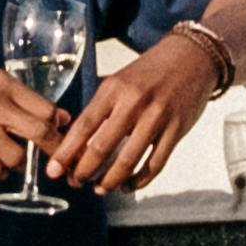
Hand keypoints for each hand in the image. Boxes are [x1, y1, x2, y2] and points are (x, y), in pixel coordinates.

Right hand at [0, 57, 53, 186]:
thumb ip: (18, 95)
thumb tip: (59, 117)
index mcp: (1, 82)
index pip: (45, 108)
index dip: (56, 126)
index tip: (57, 134)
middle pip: (38, 133)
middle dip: (49, 149)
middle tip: (50, 158)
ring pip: (15, 158)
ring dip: (17, 163)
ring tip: (8, 155)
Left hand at [47, 28, 218, 196]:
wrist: (192, 56)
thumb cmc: (151, 70)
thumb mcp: (120, 79)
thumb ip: (101, 106)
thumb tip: (77, 139)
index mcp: (115, 88)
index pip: (84, 125)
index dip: (66, 152)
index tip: (53, 170)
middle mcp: (134, 102)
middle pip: (103, 146)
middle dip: (85, 171)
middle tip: (76, 182)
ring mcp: (158, 117)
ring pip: (129, 160)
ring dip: (111, 180)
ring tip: (100, 189)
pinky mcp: (177, 129)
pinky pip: (155, 164)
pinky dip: (139, 180)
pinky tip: (128, 185)